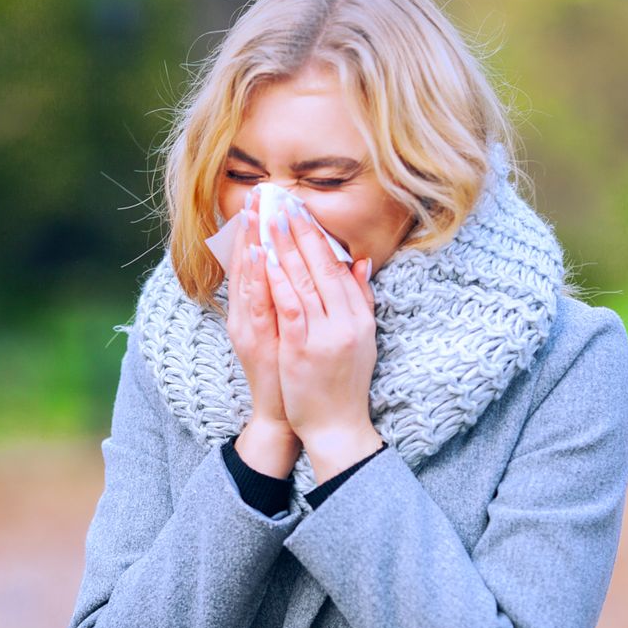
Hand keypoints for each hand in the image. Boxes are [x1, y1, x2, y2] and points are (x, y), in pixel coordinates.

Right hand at [226, 189, 300, 477]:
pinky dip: (255, 277)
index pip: (256, 259)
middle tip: (256, 192)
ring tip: (251, 212)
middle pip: (246, 261)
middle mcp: (247, 313)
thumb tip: (317, 269)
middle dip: (251, 225)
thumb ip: (299, 299)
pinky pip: (256, 302)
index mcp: (257, 309)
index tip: (263, 198)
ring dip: (248, 242)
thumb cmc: (293, 372)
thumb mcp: (294, 330)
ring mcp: (249, 325)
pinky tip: (257, 253)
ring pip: (246, 276)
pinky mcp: (255, 340)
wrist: (284, 415)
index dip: (257, 228)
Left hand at [263, 198, 383, 480]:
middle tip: (282, 201)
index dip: (317, 236)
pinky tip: (265, 258)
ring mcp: (324, 335)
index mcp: (359, 317)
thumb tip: (359, 263)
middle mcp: (345, 322)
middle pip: (319, 266)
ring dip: (284, 246)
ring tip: (269, 217)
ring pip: (302, 281)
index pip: (336, 266)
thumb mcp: (362, 338)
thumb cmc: (345, 382)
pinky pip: (288, 307)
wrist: (338, 427)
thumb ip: (360, 300)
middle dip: (298, 231)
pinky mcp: (302, 350)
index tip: (301, 209)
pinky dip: (277, 280)